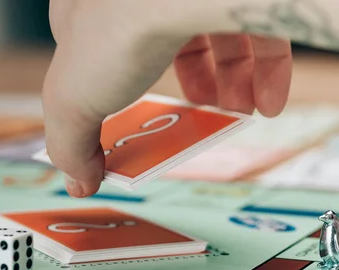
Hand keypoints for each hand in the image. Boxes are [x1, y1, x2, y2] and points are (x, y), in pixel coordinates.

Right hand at [42, 0, 291, 197]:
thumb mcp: (72, 101)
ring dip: (230, 84)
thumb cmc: (117, 29)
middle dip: (183, 88)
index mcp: (90, 6)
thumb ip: (69, 145)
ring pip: (215, 35)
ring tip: (238, 113)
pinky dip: (267, 71)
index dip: (114, 90)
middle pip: (164, 43)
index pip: (100, 47)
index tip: (134, 128)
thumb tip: (79, 183)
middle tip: (193, 120)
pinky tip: (268, 105)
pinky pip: (260, 32)